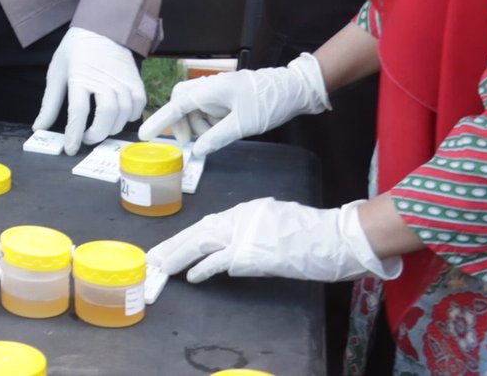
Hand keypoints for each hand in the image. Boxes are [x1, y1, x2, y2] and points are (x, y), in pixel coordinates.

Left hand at [32, 27, 145, 154]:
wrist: (101, 28)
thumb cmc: (75, 51)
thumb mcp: (56, 72)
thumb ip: (49, 103)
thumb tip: (39, 127)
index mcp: (79, 76)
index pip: (78, 111)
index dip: (74, 134)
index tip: (70, 149)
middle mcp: (103, 78)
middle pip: (106, 114)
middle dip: (97, 134)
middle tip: (86, 139)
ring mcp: (122, 79)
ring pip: (123, 113)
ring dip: (112, 128)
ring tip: (100, 130)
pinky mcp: (135, 80)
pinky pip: (138, 106)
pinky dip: (130, 117)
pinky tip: (118, 118)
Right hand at [138, 51, 328, 155]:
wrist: (292, 90)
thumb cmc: (267, 104)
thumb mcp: (242, 125)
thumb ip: (216, 138)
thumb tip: (196, 151)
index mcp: (209, 91)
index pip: (177, 106)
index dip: (159, 120)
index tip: (144, 135)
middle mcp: (209, 89)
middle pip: (181, 103)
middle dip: (181, 123)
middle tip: (189, 144)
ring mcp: (217, 92)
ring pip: (195, 109)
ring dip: (199, 125)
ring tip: (215, 137)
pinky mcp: (225, 98)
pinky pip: (208, 110)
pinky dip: (209, 123)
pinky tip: (223, 130)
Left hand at [147, 198, 401, 287]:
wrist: (333, 236)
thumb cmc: (312, 232)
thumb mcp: (276, 221)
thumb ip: (254, 229)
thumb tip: (238, 248)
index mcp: (246, 209)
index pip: (209, 224)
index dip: (189, 237)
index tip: (173, 247)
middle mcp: (240, 216)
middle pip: (199, 231)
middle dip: (174, 245)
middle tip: (154, 256)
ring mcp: (244, 234)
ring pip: (201, 243)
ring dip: (179, 256)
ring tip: (160, 266)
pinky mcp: (251, 252)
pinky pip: (220, 261)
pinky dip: (203, 268)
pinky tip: (190, 277)